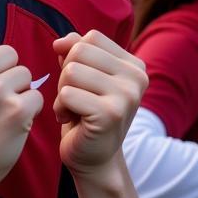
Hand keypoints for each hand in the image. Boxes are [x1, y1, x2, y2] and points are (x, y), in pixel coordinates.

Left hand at [52, 30, 147, 181]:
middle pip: (78, 52)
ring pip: (70, 71)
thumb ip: (75, 51)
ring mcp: (126, 96)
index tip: (80, 83)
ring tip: (73, 110)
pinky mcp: (110, 114)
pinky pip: (67, 94)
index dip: (73, 57)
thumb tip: (61, 41)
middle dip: (65, 76)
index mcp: (134, 65)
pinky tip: (71, 121)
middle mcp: (137, 77)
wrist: (94, 159)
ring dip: (62, 93)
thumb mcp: (82, 76)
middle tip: (73, 99)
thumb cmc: (86, 114)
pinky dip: (60, 108)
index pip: (90, 38)